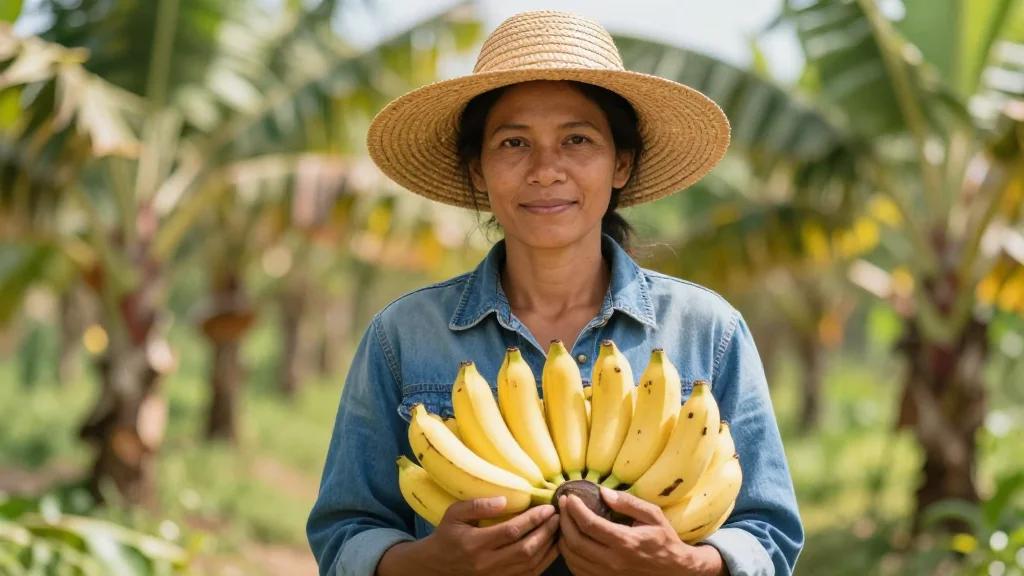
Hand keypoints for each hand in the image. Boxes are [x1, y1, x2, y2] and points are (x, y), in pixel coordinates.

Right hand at [414, 496, 559, 575]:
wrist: (437, 565)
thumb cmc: (447, 535)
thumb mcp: (454, 513)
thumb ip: (477, 505)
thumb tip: (504, 499)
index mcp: (475, 544)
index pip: (511, 531)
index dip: (533, 519)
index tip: (547, 508)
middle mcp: (487, 563)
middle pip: (526, 550)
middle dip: (546, 532)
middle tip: (558, 516)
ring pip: (530, 565)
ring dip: (549, 547)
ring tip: (558, 529)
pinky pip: (528, 575)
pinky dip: (544, 561)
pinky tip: (551, 547)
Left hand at [557, 487, 725, 575]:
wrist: (674, 570)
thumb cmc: (664, 540)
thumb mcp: (653, 515)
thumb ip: (628, 503)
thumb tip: (603, 492)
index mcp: (626, 542)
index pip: (590, 525)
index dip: (574, 509)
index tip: (569, 497)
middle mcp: (614, 561)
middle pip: (575, 541)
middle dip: (564, 520)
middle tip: (562, 505)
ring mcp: (608, 574)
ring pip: (572, 557)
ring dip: (563, 537)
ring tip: (564, 521)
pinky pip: (577, 570)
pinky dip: (569, 555)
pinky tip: (571, 541)